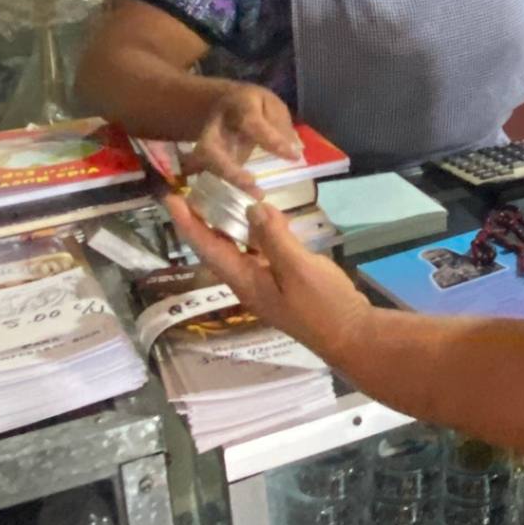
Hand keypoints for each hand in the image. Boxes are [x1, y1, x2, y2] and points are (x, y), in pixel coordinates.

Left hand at [164, 195, 372, 362]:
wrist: (352, 335)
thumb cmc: (324, 305)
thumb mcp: (298, 268)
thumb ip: (273, 237)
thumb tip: (252, 207)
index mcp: (245, 281)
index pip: (208, 248)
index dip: (188, 223)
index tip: (171, 198)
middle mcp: (249, 283)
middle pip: (218, 248)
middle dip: (204, 220)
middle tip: (198, 189)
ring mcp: (266, 284)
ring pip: (239, 249)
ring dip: (231, 224)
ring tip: (227, 196)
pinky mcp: (283, 282)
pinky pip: (260, 253)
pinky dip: (257, 233)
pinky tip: (265, 219)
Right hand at [189, 82, 301, 195]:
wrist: (225, 102)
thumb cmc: (255, 105)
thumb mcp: (272, 105)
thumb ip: (280, 125)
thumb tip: (293, 149)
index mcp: (238, 105)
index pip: (252, 123)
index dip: (271, 140)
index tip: (293, 157)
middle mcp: (216, 124)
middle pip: (210, 148)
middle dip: (228, 169)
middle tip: (252, 183)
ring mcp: (206, 143)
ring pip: (205, 164)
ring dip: (228, 181)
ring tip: (256, 195)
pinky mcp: (205, 158)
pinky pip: (207, 174)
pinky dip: (221, 186)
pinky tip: (241, 198)